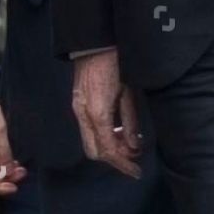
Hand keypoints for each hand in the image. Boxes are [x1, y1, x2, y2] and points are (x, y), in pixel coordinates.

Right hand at [71, 50, 142, 177]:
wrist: (93, 42)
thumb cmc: (115, 64)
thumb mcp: (128, 94)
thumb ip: (130, 122)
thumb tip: (133, 146)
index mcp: (97, 112)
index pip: (107, 149)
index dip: (123, 164)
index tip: (136, 171)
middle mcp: (82, 113)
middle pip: (94, 151)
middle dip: (113, 159)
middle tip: (132, 158)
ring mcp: (77, 107)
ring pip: (89, 141)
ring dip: (108, 147)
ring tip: (127, 143)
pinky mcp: (77, 102)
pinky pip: (88, 128)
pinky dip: (102, 136)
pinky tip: (116, 130)